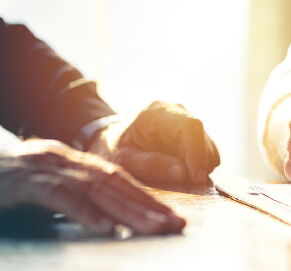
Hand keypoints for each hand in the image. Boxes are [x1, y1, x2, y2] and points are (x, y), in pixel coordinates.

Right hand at [0, 139, 184, 234]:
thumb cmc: (11, 182)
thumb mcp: (48, 186)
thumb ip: (78, 196)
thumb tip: (113, 216)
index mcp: (74, 162)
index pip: (120, 180)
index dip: (148, 198)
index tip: (173, 216)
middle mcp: (66, 160)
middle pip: (116, 184)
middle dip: (149, 207)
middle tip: (175, 225)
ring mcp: (47, 168)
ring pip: (97, 190)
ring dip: (129, 211)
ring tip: (153, 229)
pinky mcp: (27, 184)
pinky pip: (62, 198)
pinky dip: (88, 214)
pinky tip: (108, 229)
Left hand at [91, 101, 219, 183]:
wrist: (110, 140)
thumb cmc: (112, 149)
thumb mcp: (122, 160)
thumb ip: (149, 165)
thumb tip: (182, 173)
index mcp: (157, 113)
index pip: (190, 127)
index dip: (198, 152)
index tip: (196, 178)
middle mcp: (177, 112)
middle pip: (203, 138)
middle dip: (198, 164)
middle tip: (185, 184)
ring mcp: (187, 121)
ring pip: (209, 146)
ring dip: (200, 167)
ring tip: (177, 178)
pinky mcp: (193, 134)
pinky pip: (208, 152)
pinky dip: (200, 166)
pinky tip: (181, 172)